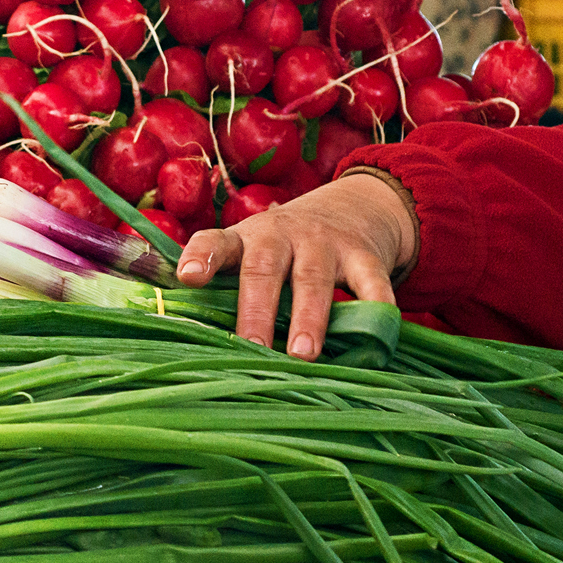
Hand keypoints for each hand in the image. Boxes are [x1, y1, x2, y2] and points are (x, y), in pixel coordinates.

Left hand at [176, 172, 414, 359]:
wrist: (349, 208)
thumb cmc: (283, 253)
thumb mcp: (251, 255)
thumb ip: (224, 292)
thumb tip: (187, 343)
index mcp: (244, 239)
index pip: (216, 242)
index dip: (201, 256)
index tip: (188, 277)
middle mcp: (281, 234)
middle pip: (264, 268)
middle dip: (256, 310)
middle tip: (253, 347)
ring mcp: (324, 243)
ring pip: (313, 279)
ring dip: (308, 317)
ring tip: (302, 354)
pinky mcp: (364, 255)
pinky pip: (371, 282)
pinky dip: (374, 307)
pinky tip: (375, 336)